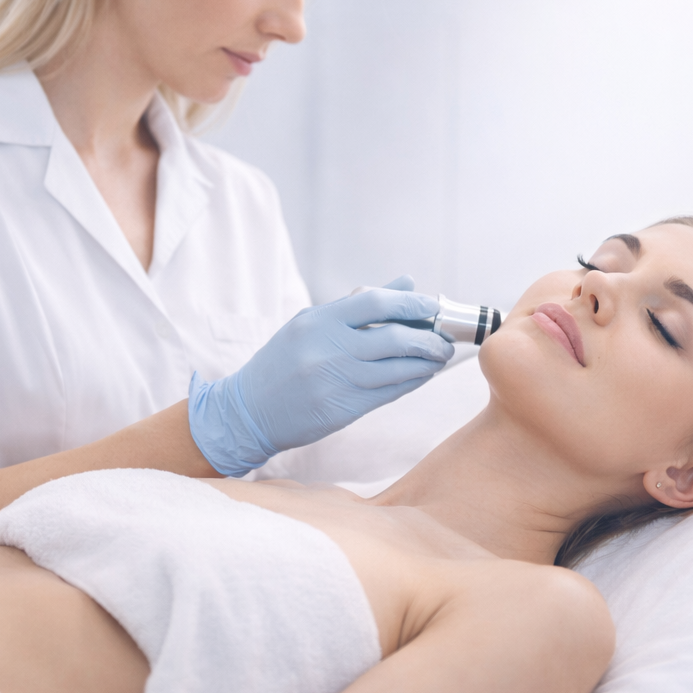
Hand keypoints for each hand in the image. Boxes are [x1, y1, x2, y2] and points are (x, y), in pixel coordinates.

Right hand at [187, 276, 454, 475]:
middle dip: (428, 337)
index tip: (432, 305)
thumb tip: (406, 282)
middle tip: (444, 337)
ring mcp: (336, 381)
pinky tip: (421, 374)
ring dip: (426, 362)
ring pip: (397, 368)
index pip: (375, 302)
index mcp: (318, 320)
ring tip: (438, 356)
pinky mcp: (343, 409)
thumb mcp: (311, 324)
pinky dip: (412, 381)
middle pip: (393, 337)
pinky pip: (389, 393)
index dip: (411, 302)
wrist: (249, 410)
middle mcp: (327, 349)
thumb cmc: (283, 361)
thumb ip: (358, 305)